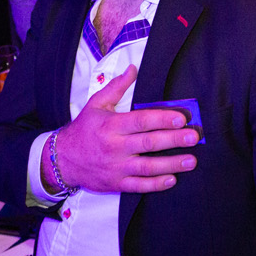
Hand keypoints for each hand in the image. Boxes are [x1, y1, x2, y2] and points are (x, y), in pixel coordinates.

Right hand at [47, 65, 198, 193]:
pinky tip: (172, 179)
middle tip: (193, 137)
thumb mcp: (96, 104)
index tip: (181, 118)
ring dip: (171, 164)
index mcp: (111, 125)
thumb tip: (133, 68)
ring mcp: (115, 167)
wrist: (62, 159)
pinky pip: (139, 186)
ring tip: (191, 161)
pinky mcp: (116, 184)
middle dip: (173, 140)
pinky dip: (156, 184)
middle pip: (148, 143)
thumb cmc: (83, 129)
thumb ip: (116, 87)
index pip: (140, 121)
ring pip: (147, 167)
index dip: (161, 119)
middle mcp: (114, 147)